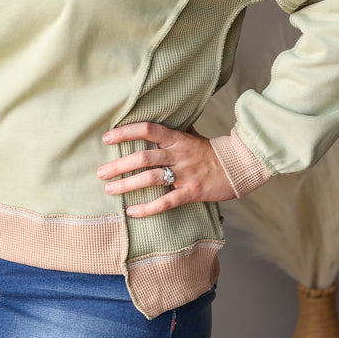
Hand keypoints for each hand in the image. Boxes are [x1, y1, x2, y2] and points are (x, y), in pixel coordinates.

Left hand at [97, 121, 235, 216]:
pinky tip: (131, 211)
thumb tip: (149, 126)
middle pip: (144, 157)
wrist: (239, 166)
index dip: (126, 132)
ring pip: (151, 179)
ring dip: (127, 185)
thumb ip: (172, 133)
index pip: (148, 130)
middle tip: (100, 172)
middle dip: (119, 165)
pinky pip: (166, 202)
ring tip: (109, 189)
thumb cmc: (210, 152)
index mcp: (178, 138)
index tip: (106, 138)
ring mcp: (186, 174)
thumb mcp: (191, 136)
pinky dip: (147, 208)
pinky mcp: (192, 193)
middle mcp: (179, 154)